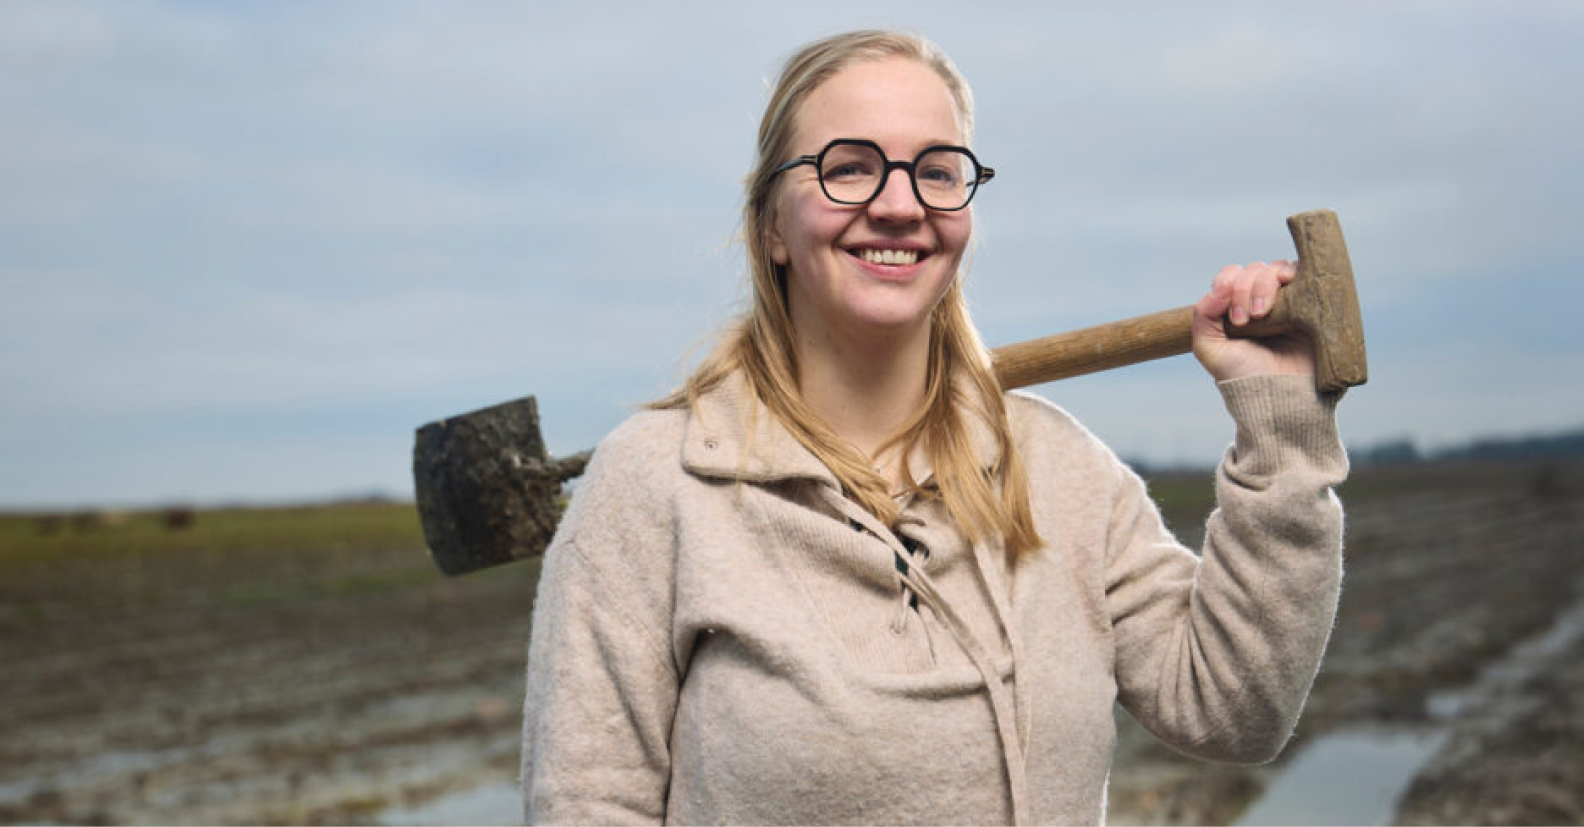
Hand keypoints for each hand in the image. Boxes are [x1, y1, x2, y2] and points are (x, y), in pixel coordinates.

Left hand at [1192, 259, 1315, 381]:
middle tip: (1246, 320)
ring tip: (1262, 313)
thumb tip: (1220, 286)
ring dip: (1265, 284)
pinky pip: (1307, 275)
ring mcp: (1290, 300)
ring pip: (1278, 268)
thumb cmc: (1244, 376)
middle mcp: (1264, 299)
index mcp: (1237, 305)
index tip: (1232, 316)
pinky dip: (1296, 276)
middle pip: (1255, 269)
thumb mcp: (1209, 348)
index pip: (1231, 275)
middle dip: (1245, 288)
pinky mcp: (1314, 305)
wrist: (1280, 396)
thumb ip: (1203, 314)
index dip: (1228, 285)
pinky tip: (1289, 296)